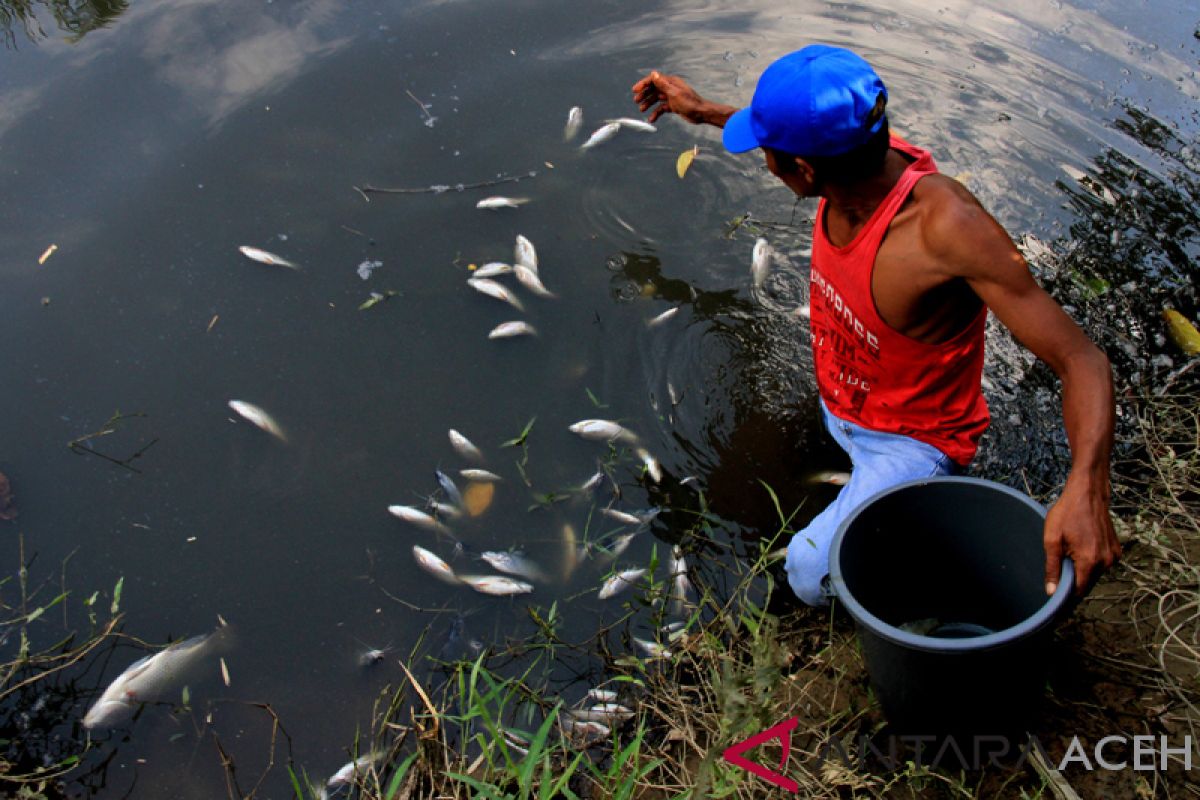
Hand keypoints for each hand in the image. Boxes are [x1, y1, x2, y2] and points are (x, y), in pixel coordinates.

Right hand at [631, 71, 731, 125]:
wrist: (700, 113)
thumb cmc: (690, 103)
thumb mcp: (674, 93)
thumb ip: (663, 84)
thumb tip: (653, 74)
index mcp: (671, 82)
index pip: (654, 80)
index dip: (643, 84)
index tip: (635, 90)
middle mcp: (670, 88)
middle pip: (653, 89)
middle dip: (644, 94)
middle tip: (636, 101)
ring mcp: (671, 97)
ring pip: (656, 99)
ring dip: (648, 104)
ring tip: (642, 110)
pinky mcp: (673, 106)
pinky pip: (661, 108)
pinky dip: (656, 113)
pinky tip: (652, 119)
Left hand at [1043, 474, 1120, 596]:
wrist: (1088, 494)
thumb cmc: (1067, 513)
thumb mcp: (1052, 540)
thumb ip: (1053, 567)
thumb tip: (1051, 591)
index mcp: (1090, 561)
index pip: (1079, 590)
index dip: (1066, 592)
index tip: (1055, 590)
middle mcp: (1106, 561)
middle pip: (1087, 582)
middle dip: (1074, 577)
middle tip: (1062, 561)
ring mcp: (1113, 556)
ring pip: (1095, 574)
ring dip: (1082, 568)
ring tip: (1072, 549)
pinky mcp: (1116, 550)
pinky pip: (1101, 564)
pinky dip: (1091, 560)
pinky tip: (1082, 545)